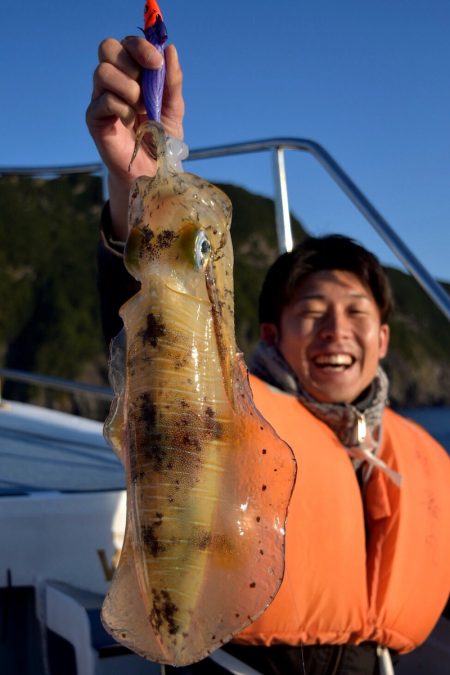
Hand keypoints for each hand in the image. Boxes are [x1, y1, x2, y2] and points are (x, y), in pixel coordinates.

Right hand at [86, 36, 183, 238]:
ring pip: (102, 72)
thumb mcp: (173, 109)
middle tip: (146, 88)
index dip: (140, 46)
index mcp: (132, 74)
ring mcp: (100, 99)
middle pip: (107, 47)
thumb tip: (170, 49)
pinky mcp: (94, 119)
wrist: (154, 172)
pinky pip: (103, 101)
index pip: (127, 43)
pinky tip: (130, 123)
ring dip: (127, 89)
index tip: (156, 63)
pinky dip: (122, 109)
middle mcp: (113, 82)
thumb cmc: (161, 140)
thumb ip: (172, 81)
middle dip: (130, 62)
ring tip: (140, 110)